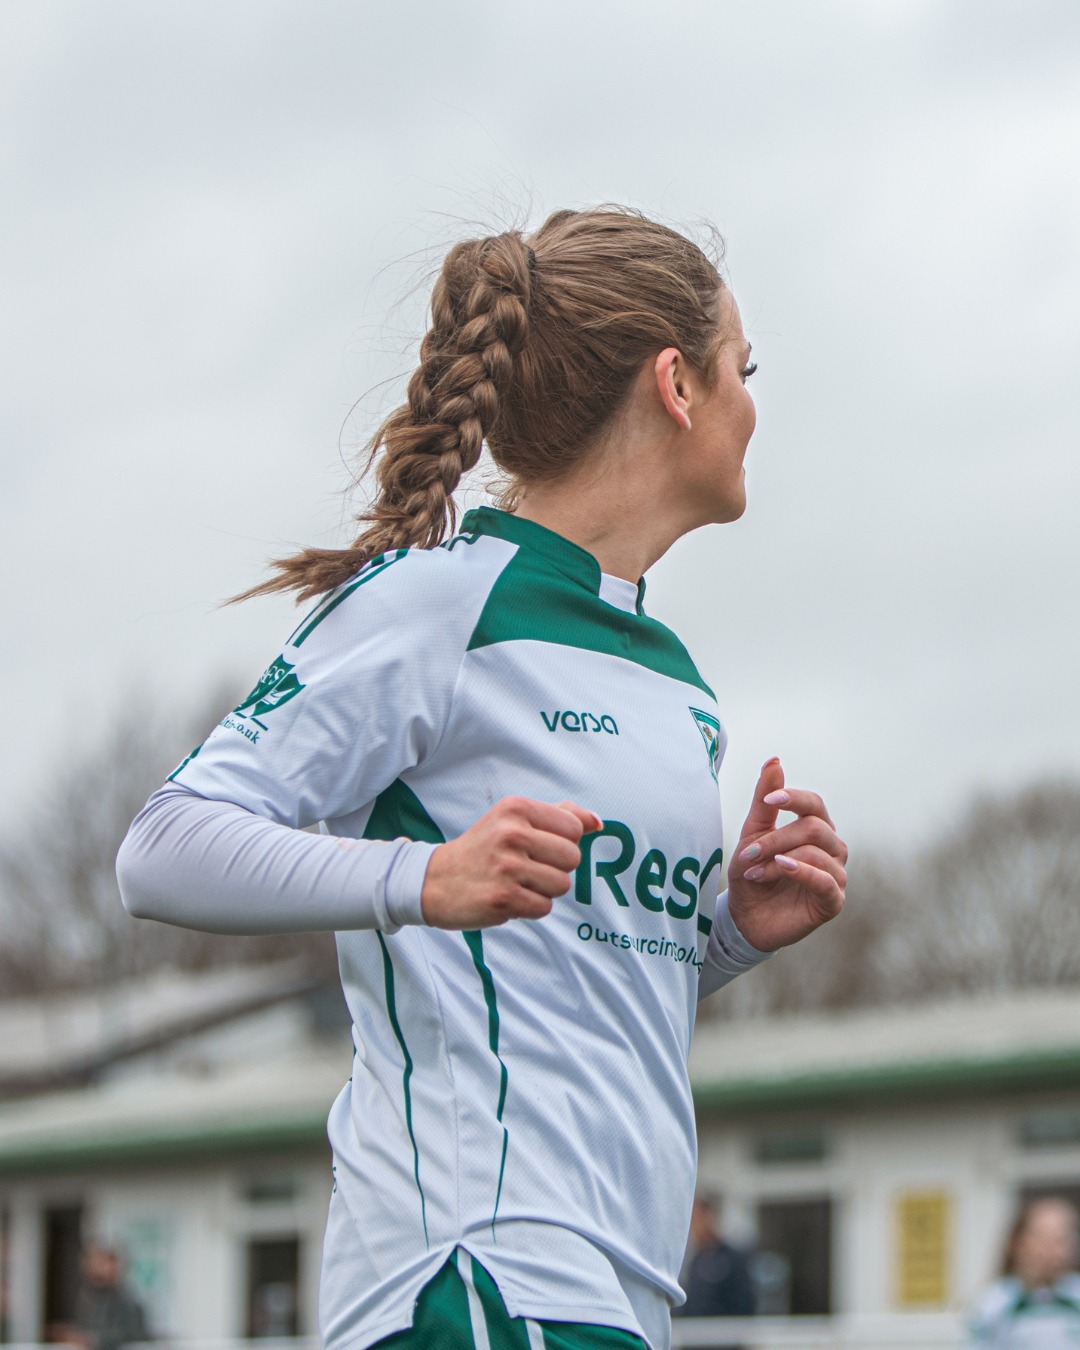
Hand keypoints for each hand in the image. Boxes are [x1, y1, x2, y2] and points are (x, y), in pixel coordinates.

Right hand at [421, 796, 599, 929]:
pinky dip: (531, 907)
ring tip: (517, 882)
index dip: (562, 842)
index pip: (573, 828)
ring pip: (561, 884)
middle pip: (572, 857)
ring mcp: (507, 867)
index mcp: (516, 808)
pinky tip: (509, 897)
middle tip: (527, 867)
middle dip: (556, 867)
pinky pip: (544, 907)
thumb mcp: (513, 820)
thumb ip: (559, 815)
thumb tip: (597, 822)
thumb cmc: (483, 849)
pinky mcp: (503, 898)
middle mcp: (512, 834)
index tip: (537, 846)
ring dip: (544, 889)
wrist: (435, 881)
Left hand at [727, 758, 846, 951]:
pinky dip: (802, 871)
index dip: (793, 798)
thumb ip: (764, 800)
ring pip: (817, 852)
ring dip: (779, 859)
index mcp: (816, 828)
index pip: (814, 804)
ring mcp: (836, 874)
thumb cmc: (752, 871)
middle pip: (814, 827)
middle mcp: (832, 848)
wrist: (745, 917)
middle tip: (748, 853)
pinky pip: (825, 880)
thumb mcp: (752, 834)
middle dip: (776, 838)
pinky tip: (782, 867)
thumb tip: (775, 760)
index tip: (769, 801)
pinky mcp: (833, 900)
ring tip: (755, 872)